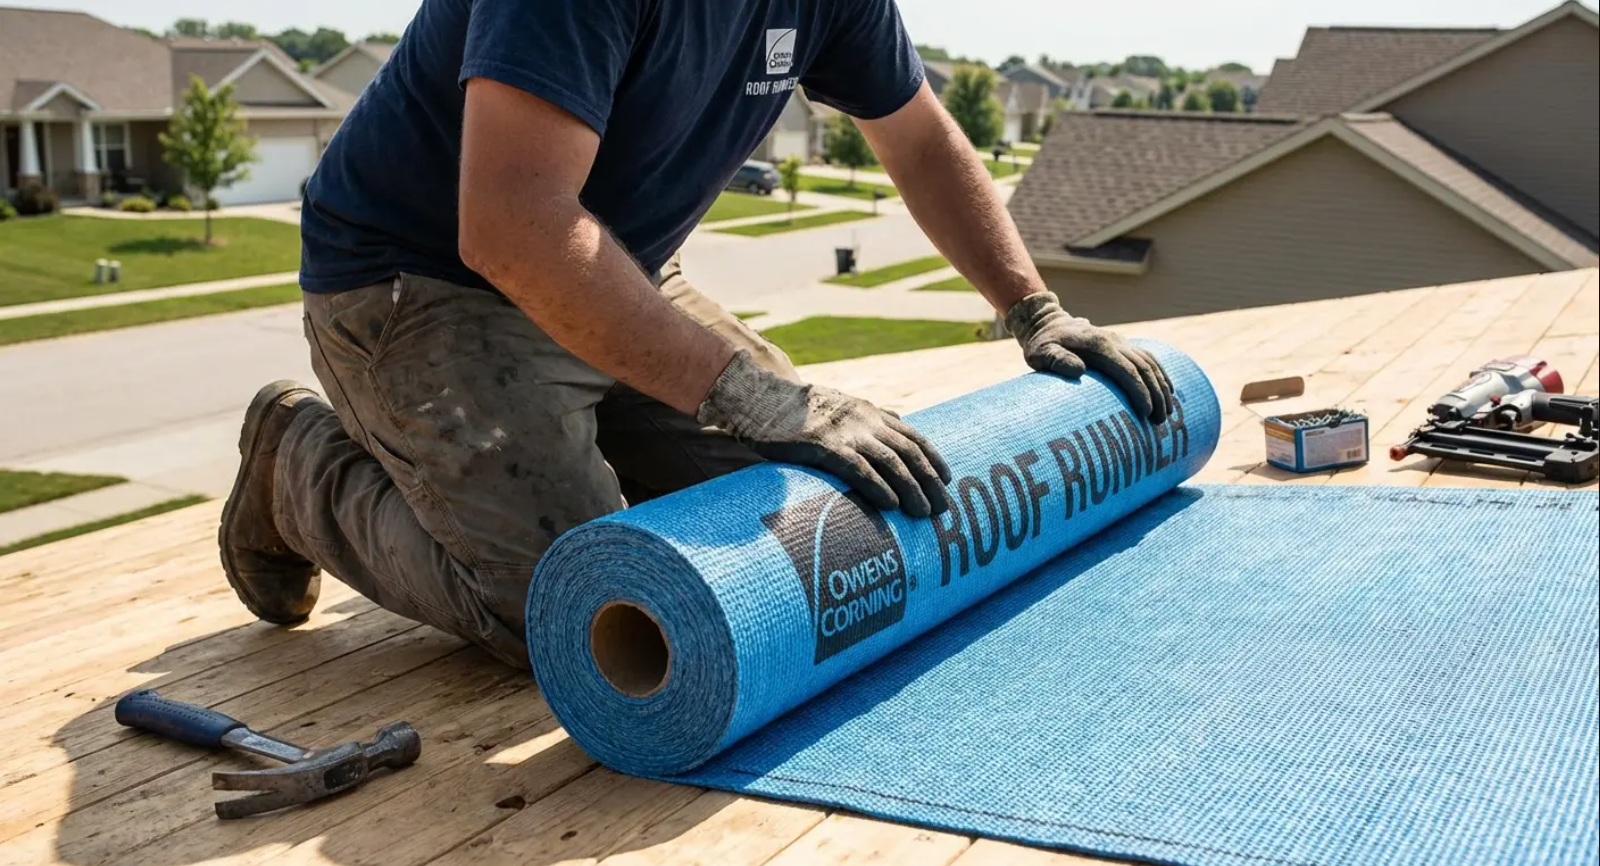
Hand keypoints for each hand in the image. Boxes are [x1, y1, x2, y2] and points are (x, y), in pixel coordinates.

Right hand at [698, 351, 952, 516]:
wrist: (761, 398)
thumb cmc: (798, 410)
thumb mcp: (840, 406)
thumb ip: (869, 416)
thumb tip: (899, 420)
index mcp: (870, 413)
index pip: (914, 437)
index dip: (934, 459)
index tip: (948, 480)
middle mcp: (865, 420)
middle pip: (909, 453)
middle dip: (930, 482)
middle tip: (943, 508)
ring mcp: (846, 432)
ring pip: (891, 462)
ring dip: (912, 489)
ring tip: (924, 513)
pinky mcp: (824, 446)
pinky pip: (859, 468)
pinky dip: (879, 486)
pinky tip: (891, 504)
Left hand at [1004, 292, 1174, 422]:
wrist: (1047, 322)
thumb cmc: (1042, 344)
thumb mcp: (1042, 353)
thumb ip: (1057, 360)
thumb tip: (1079, 371)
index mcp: (1099, 346)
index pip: (1126, 370)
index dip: (1139, 391)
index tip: (1146, 413)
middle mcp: (1114, 342)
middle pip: (1144, 367)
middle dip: (1156, 394)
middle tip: (1160, 421)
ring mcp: (1120, 342)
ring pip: (1150, 363)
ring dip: (1162, 387)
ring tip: (1168, 413)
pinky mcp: (1122, 345)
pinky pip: (1148, 358)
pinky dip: (1161, 373)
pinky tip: (1169, 391)